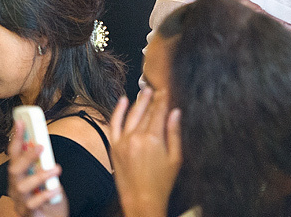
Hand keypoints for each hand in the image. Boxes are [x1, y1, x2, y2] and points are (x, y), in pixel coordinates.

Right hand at [8, 120, 67, 216]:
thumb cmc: (49, 198)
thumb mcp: (47, 177)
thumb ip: (42, 163)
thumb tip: (42, 143)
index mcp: (19, 176)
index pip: (14, 155)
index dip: (16, 138)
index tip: (20, 122)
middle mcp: (16, 188)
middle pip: (14, 170)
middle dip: (26, 156)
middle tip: (41, 147)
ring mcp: (20, 202)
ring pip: (21, 187)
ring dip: (40, 175)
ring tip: (56, 169)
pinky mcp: (28, 214)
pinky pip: (32, 204)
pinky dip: (45, 194)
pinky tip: (57, 189)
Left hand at [109, 90, 181, 216]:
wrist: (142, 201)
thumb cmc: (161, 183)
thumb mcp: (175, 158)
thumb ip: (174, 133)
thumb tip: (176, 113)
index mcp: (153, 139)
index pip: (159, 112)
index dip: (163, 100)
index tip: (166, 91)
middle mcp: (136, 137)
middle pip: (146, 112)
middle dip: (153, 99)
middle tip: (157, 89)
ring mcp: (123, 141)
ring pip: (132, 115)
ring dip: (139, 101)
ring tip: (145, 91)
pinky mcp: (114, 147)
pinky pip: (114, 124)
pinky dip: (118, 111)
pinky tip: (123, 100)